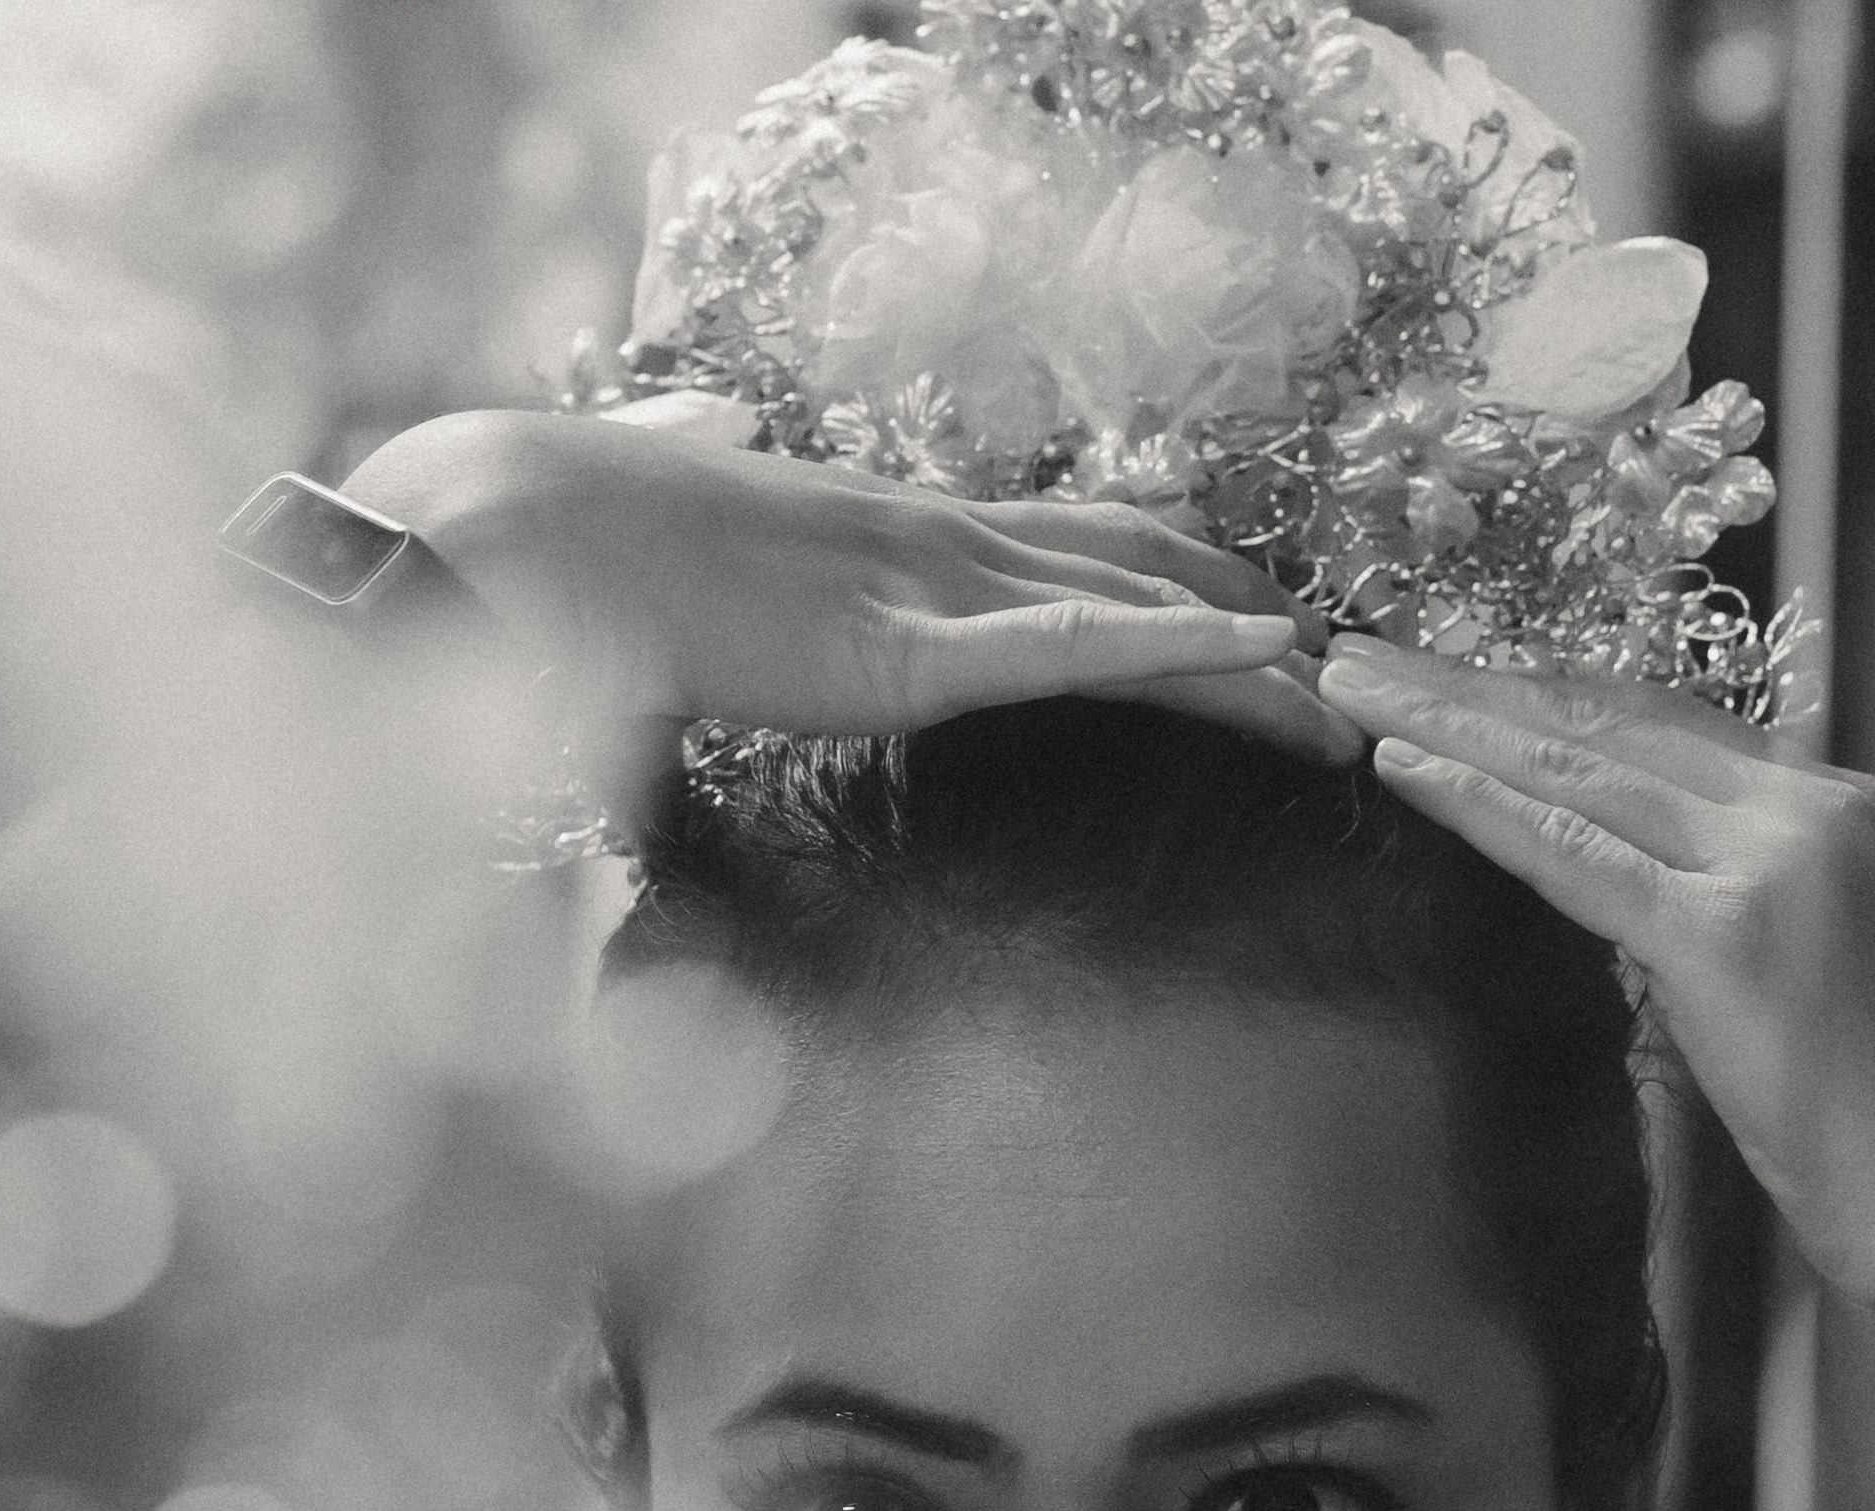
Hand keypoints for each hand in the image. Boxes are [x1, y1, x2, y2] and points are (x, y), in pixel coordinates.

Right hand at [340, 411, 1358, 761]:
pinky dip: (1181, 644)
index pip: (1079, 540)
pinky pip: (1074, 645)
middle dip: (1263, 618)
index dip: (1187, 573)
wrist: (527, 543)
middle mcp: (940, 543)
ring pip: (1143, 608)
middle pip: (1146, 564)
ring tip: (1372, 698)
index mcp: (895, 531)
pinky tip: (1273, 653)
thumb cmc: (586, 555)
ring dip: (1265, 655)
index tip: (1270, 614)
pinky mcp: (910, 650)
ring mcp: (934, 589)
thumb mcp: (679, 534)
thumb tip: (695, 424)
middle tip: (1367, 673)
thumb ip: (715, 499)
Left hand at [1318, 636, 1874, 1302]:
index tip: (1443, 669)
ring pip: (1573, 771)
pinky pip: (1571, 851)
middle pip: (1602, 726)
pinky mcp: (1721, 935)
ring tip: (1356, 690)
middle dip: (1470, 686)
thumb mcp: (1789, 940)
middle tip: (1364, 654)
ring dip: (1447, 722)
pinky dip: (1476, 804)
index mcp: (1824, 800)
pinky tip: (1403, 767)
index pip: (1654, 721)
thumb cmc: (1857, 1079)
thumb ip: (1715, 877)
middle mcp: (1804, 807)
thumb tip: (1608, 841)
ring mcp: (1766, 863)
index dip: (1536, 689)